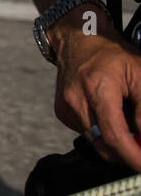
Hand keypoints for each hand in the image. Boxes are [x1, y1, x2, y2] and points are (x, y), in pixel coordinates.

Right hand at [52, 23, 140, 171]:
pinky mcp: (62, 111)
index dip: (131, 156)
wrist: (78, 39)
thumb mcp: (140, 75)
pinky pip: (87, 132)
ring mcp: (65, 106)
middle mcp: (75, 99)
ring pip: (95, 140)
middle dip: (126, 152)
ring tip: (124, 117)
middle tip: (140, 146)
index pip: (113, 134)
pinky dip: (102, 131)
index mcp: (96, 87)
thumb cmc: (113, 55)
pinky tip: (107, 112)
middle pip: (103, 143)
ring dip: (115, 140)